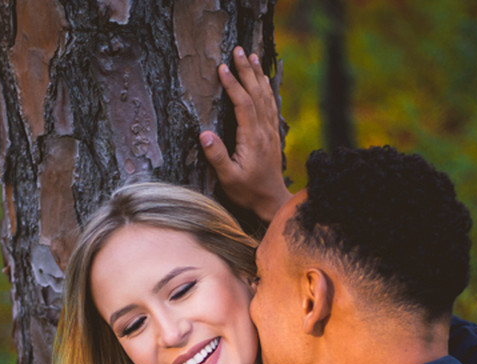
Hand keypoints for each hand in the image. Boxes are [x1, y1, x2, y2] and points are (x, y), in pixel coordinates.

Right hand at [200, 47, 293, 223]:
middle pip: (256, 93)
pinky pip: (271, 105)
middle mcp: (264, 130)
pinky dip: (267, 89)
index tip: (222, 67)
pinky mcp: (273, 134)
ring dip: (258, 75)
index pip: (243, 104)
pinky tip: (264, 80)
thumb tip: (203, 134)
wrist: (272, 200)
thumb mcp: (228, 178)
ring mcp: (271, 131)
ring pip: (266, 96)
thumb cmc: (247, 191)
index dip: (233, 85)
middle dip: (246, 70)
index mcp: (252, 138)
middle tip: (239, 50)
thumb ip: (217, 156)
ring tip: (252, 56)